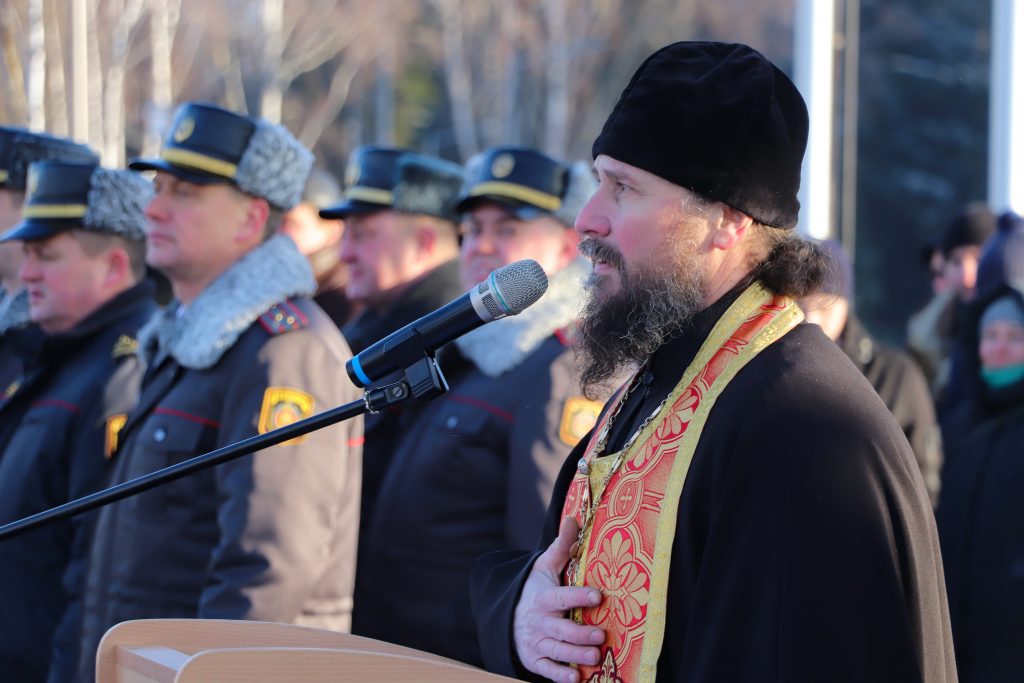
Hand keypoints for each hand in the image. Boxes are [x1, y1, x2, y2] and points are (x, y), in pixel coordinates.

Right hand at [513, 518, 604, 682]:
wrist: (507, 615)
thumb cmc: (535, 589)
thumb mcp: (544, 566)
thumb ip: (561, 546)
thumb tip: (574, 518)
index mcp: (543, 598)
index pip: (561, 597)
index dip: (579, 596)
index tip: (598, 595)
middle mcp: (539, 622)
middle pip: (560, 630)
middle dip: (580, 634)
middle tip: (601, 634)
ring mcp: (536, 643)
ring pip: (556, 651)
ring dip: (576, 655)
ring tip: (595, 656)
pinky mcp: (534, 660)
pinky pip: (547, 670)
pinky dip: (560, 676)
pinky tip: (577, 678)